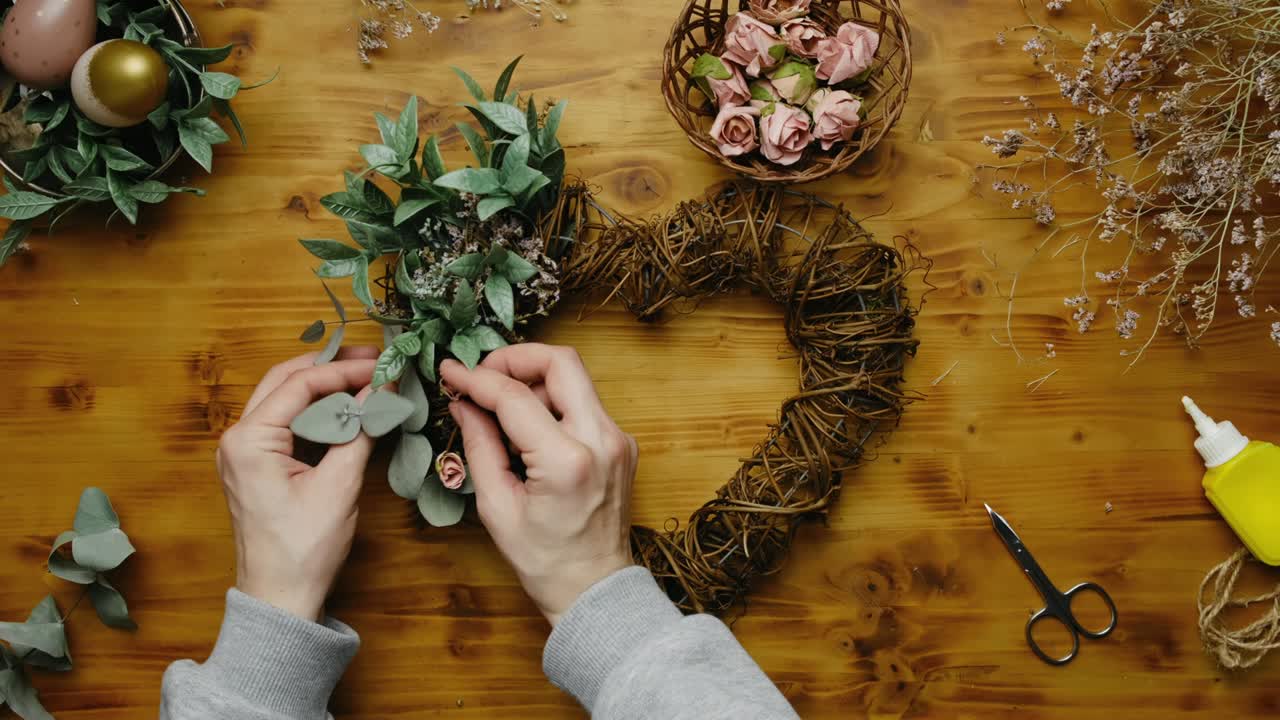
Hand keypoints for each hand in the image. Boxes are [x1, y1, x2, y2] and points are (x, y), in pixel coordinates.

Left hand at [215, 348, 378, 621]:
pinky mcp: (256, 464)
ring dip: (324, 385)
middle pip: (286, 380)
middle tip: (374, 358)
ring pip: (285, 398)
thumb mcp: (339, 486)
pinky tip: (347, 408)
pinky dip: (317, 410)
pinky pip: (286, 422)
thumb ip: (360, 430)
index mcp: (249, 439)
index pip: (301, 384)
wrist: (280, 597)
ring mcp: (243, 451)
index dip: (345, 371)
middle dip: (330, 366)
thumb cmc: (304, 548)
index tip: (384, 366)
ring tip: (365, 377)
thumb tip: (382, 391)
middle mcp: (237, 438)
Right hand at [440, 344, 636, 625]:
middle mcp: (602, 440)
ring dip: (533, 380)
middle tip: (483, 376)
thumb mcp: (497, 507)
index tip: (451, 373)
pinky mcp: (622, 442)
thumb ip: (479, 445)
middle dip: (515, 358)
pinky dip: (552, 402)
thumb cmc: (544, 559)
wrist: (595, 587)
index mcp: (568, 462)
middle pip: (562, 362)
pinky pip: (584, 402)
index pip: (516, 397)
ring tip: (500, 408)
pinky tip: (527, 427)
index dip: (476, 379)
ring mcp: (619, 439)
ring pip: (575, 377)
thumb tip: (463, 402)